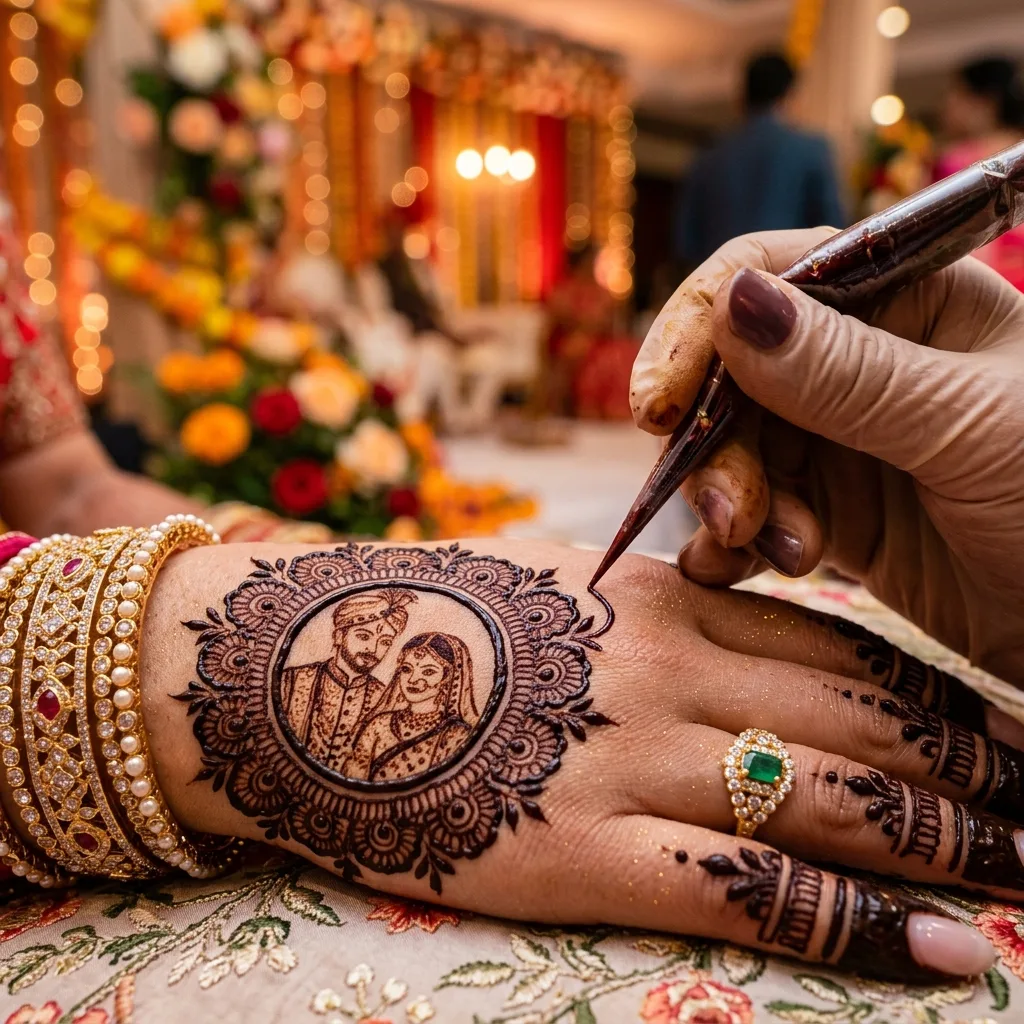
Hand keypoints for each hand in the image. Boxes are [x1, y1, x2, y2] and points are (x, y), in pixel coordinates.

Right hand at [140, 540, 1023, 980]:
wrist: (308, 669)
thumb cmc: (441, 622)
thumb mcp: (565, 590)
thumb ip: (665, 613)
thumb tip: (752, 639)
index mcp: (666, 602)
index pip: (848, 654)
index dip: (946, 703)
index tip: (1015, 736)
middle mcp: (669, 672)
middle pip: (864, 730)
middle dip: (977, 778)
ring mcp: (631, 761)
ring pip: (830, 806)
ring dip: (949, 848)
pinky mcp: (585, 852)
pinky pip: (750, 891)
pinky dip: (855, 926)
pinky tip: (942, 956)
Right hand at [629, 229, 1023, 684]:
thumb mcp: (966, 426)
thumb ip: (849, 373)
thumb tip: (732, 301)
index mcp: (908, 299)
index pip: (774, 276)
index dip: (699, 329)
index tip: (656, 403)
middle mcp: (865, 361)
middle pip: (735, 375)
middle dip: (714, 444)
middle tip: (731, 514)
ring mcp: (843, 439)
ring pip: (735, 450)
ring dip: (731, 503)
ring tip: (770, 552)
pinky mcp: (835, 514)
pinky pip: (755, 514)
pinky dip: (735, 544)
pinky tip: (739, 570)